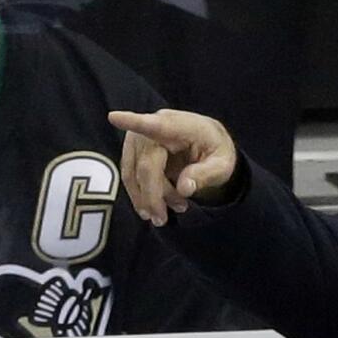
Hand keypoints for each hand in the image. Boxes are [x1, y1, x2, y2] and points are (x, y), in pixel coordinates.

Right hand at [108, 108, 238, 225]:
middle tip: (162, 220)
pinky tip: (155, 206)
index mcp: (180, 126)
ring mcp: (140, 138)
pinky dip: (141, 194)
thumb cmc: (215, 150)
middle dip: (153, 196)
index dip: (134, 122)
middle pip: (146, 166)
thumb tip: (184, 189)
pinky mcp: (132, 150)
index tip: (115, 117)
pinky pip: (130, 176)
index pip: (155, 126)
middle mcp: (154, 127)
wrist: (206, 141)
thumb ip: (206, 174)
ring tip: (163, 215)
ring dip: (146, 198)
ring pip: (133, 174)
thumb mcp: (223, 164)